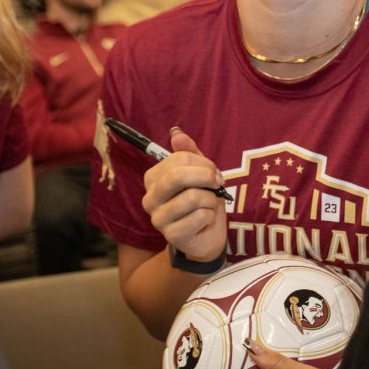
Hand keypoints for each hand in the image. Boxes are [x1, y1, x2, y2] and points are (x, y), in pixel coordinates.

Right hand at [141, 128, 226, 263]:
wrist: (206, 236)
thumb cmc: (201, 201)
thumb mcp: (198, 173)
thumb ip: (189, 153)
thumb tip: (176, 133)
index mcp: (153, 178)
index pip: (178, 159)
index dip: (203, 163)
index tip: (215, 172)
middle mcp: (150, 198)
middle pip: (178, 176)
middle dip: (206, 177)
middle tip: (219, 183)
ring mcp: (158, 219)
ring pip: (193, 197)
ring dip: (211, 199)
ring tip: (211, 204)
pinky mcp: (171, 235)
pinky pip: (200, 216)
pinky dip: (211, 215)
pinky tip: (206, 220)